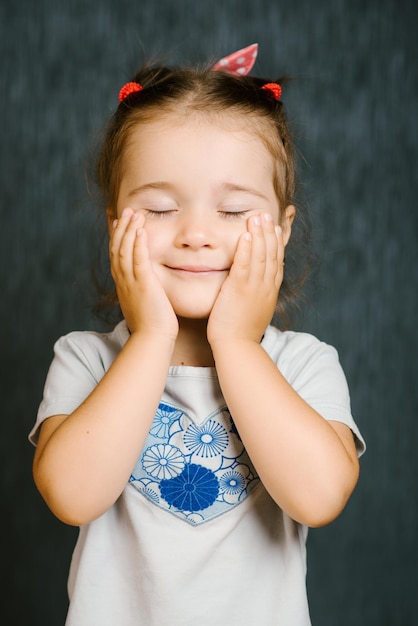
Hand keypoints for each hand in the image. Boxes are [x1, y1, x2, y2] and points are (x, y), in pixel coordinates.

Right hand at [109, 209, 178, 338]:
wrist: (152, 340)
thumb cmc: (152, 327)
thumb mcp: (143, 304)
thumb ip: (143, 292)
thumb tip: (147, 288)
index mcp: (123, 285)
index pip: (116, 256)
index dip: (117, 238)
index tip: (119, 223)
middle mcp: (123, 282)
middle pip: (117, 249)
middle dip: (121, 228)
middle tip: (126, 211)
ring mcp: (132, 283)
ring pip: (125, 250)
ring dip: (129, 230)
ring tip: (134, 213)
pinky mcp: (144, 285)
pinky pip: (138, 260)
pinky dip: (138, 244)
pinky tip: (141, 230)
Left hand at [207, 212, 283, 344]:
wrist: (237, 347)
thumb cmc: (241, 333)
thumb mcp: (255, 310)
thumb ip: (257, 296)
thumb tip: (256, 288)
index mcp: (270, 291)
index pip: (277, 262)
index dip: (276, 243)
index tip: (275, 228)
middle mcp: (266, 287)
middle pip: (271, 254)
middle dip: (269, 233)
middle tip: (266, 214)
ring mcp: (254, 288)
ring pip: (260, 256)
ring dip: (259, 235)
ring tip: (257, 217)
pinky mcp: (239, 290)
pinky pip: (244, 265)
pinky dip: (246, 250)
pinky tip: (246, 236)